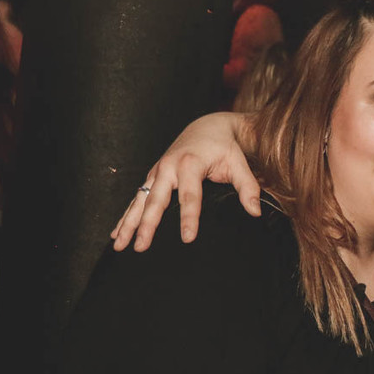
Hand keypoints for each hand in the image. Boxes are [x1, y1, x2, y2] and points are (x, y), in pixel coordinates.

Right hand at [111, 112, 261, 251]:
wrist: (208, 126)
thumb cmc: (224, 148)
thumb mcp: (239, 163)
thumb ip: (248, 187)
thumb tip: (256, 212)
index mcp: (190, 163)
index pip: (190, 195)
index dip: (188, 217)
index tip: (187, 238)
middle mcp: (168, 167)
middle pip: (157, 200)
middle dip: (148, 224)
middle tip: (142, 246)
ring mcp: (157, 172)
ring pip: (139, 200)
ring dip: (128, 223)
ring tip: (119, 245)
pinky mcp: (152, 176)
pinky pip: (136, 199)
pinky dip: (126, 216)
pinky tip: (117, 234)